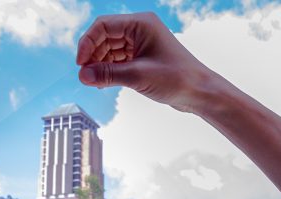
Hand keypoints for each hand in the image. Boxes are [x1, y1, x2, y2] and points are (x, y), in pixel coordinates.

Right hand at [76, 12, 217, 112]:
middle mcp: (140, 30)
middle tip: (85, 77)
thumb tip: (82, 76)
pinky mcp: (143, 58)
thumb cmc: (176, 79)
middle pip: (105, 37)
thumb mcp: (138, 77)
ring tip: (95, 83)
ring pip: (110, 49)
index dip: (87, 44)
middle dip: (93, 56)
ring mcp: (142, 43)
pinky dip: (110, 70)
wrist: (200, 92)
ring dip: (100, 65)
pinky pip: (119, 59)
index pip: (103, 26)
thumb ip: (108, 75)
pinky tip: (103, 83)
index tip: (80, 65)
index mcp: (141, 24)